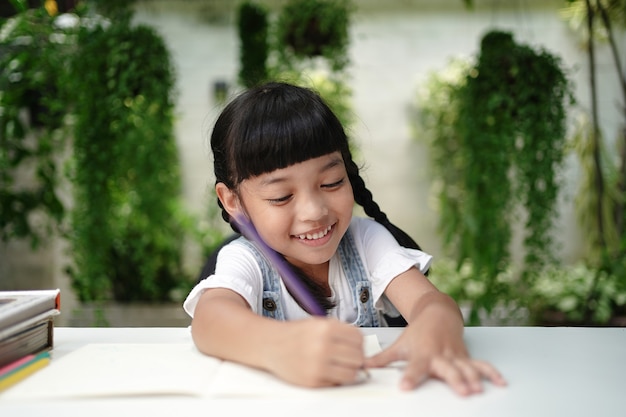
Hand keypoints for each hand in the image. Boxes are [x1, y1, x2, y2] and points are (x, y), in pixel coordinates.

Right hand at [268, 318, 365, 387]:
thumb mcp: (318, 323)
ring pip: (352, 374)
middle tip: (348, 358)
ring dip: (349, 371)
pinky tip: (327, 370)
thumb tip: (361, 347)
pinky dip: (336, 379)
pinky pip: (337, 383)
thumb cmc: (294, 334)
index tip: (355, 347)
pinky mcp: (312, 380)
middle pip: (358, 357)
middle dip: (356, 358)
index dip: (359, 344)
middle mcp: (323, 346)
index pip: (359, 339)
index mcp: (326, 328)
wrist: (270, 344)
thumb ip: (340, 332)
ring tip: (339, 365)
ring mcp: (318, 364)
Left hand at [365, 321, 506, 395]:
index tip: (406, 387)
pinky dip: (491, 373)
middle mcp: (440, 354)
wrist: (437, 312)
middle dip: (454, 379)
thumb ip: (382, 359)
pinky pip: (481, 364)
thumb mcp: (399, 344)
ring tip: (477, 389)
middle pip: (447, 369)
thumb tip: (361, 366)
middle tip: (460, 391)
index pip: (414, 367)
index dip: (411, 377)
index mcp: (422, 353)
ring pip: (466, 367)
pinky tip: (500, 382)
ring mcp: (455, 355)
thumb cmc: (418, 331)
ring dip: (473, 378)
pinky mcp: (466, 356)